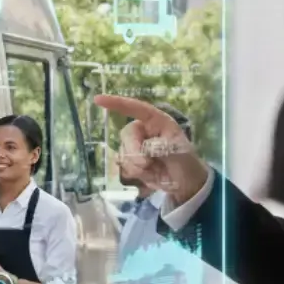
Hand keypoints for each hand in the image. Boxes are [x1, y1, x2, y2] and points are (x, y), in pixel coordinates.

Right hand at [93, 95, 207, 204]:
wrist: (185, 183)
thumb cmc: (184, 159)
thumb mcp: (177, 150)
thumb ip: (159, 147)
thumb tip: (142, 150)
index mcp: (155, 121)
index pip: (135, 108)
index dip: (116, 103)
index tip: (98, 100)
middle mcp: (142, 130)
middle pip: (127, 135)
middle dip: (134, 151)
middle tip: (146, 164)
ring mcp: (135, 146)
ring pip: (123, 153)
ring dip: (136, 165)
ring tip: (153, 170)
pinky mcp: (130, 161)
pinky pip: (122, 165)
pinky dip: (134, 173)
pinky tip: (148, 175)